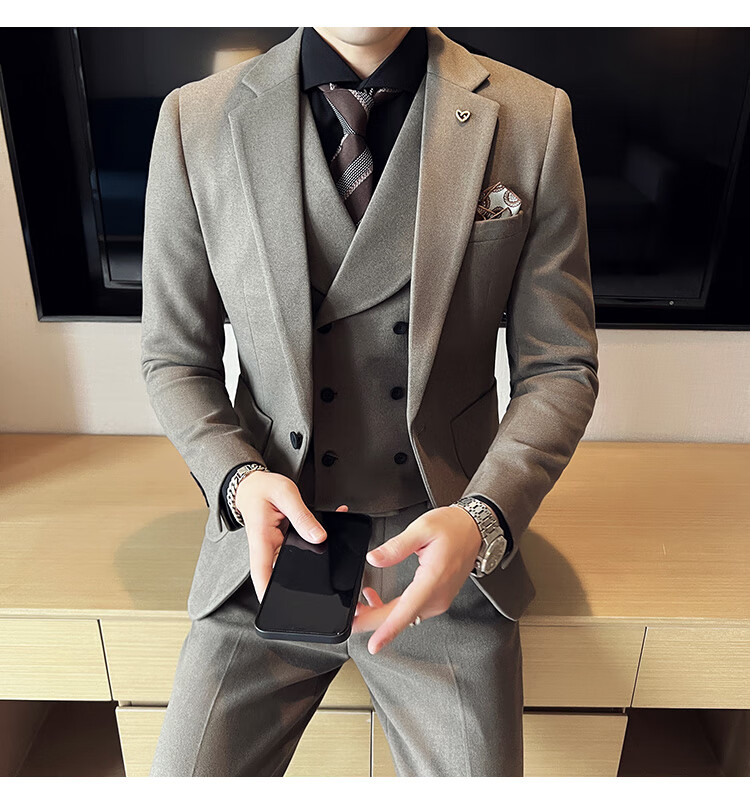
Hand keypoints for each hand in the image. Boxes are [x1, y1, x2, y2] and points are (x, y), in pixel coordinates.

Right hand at [235, 470, 347, 601]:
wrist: (254, 485)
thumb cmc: (263, 489)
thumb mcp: (286, 495)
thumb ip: (302, 516)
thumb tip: (318, 536)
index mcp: (262, 539)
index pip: (261, 573)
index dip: (267, 592)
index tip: (275, 606)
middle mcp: (266, 548)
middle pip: (279, 575)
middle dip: (298, 583)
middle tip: (319, 586)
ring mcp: (274, 548)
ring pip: (292, 564)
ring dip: (311, 562)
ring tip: (331, 557)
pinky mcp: (282, 544)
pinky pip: (299, 550)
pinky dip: (314, 543)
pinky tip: (329, 533)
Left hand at [351, 505, 482, 653]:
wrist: (473, 530)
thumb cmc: (453, 528)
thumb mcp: (422, 528)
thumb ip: (396, 546)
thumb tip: (374, 559)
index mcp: (433, 579)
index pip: (407, 610)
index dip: (388, 629)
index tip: (375, 644)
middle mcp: (437, 596)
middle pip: (401, 617)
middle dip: (373, 621)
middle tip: (350, 619)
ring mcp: (438, 600)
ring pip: (404, 616)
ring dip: (380, 615)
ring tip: (358, 606)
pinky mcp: (435, 599)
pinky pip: (410, 611)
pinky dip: (391, 610)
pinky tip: (375, 599)